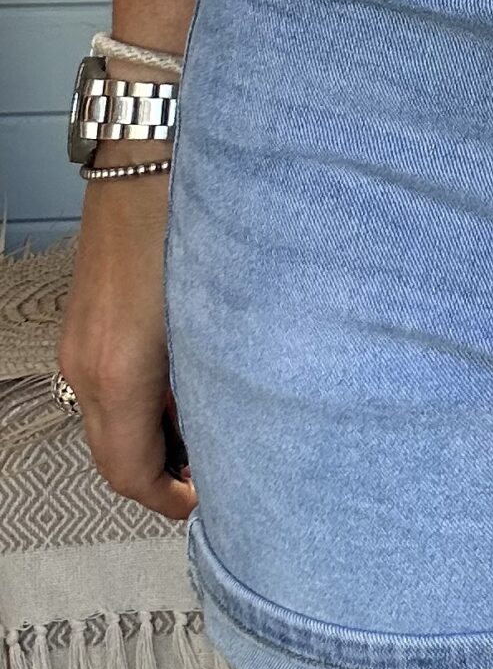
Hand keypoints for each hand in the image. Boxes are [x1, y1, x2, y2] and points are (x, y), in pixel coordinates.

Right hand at [57, 168, 195, 521]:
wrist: (148, 164)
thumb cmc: (193, 229)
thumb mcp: (215, 320)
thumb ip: (219, 380)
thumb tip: (235, 427)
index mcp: (120, 375)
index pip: (130, 472)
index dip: (170, 499)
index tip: (208, 504)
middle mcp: (88, 367)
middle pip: (114, 457)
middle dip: (162, 477)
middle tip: (214, 479)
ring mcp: (81, 347)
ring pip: (110, 425)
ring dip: (155, 441)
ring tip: (210, 431)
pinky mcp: (88, 327)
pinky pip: (108, 390)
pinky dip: (144, 406)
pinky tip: (187, 388)